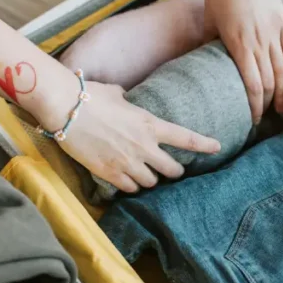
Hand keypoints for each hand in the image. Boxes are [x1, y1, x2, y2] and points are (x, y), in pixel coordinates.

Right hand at [52, 81, 220, 192]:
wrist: (65, 109)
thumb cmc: (89, 96)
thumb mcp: (115, 94)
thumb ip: (127, 101)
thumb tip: (124, 97)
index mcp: (150, 124)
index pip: (186, 138)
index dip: (204, 144)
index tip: (217, 147)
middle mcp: (143, 146)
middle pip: (172, 170)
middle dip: (174, 171)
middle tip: (171, 170)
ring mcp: (127, 162)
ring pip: (151, 182)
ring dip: (150, 180)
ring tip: (144, 174)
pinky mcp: (109, 173)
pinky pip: (129, 188)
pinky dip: (130, 186)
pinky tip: (126, 181)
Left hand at [205, 0, 282, 121]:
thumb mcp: (210, 22)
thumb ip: (212, 45)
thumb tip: (211, 66)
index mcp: (238, 44)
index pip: (252, 86)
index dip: (254, 106)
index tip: (252, 120)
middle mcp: (258, 41)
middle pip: (270, 83)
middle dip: (268, 104)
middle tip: (265, 117)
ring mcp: (273, 31)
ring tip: (282, 109)